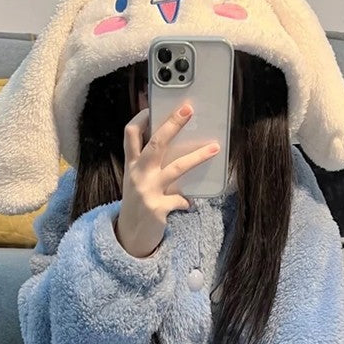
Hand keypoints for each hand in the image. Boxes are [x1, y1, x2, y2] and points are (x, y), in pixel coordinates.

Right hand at [116, 103, 219, 258]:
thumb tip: (175, 146)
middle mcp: (138, 174)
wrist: (129, 237)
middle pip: (155, 143)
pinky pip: (180, 199)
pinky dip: (186, 201)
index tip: (153, 105)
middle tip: (188, 110)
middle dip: (172, 124)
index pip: (130, 134)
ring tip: (215, 148)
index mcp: (132, 165)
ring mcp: (147, 191)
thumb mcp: (137, 181)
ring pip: (176, 168)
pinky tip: (187, 204)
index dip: (141, 117)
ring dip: (197, 156)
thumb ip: (149, 165)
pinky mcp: (157, 208)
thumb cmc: (137, 204)